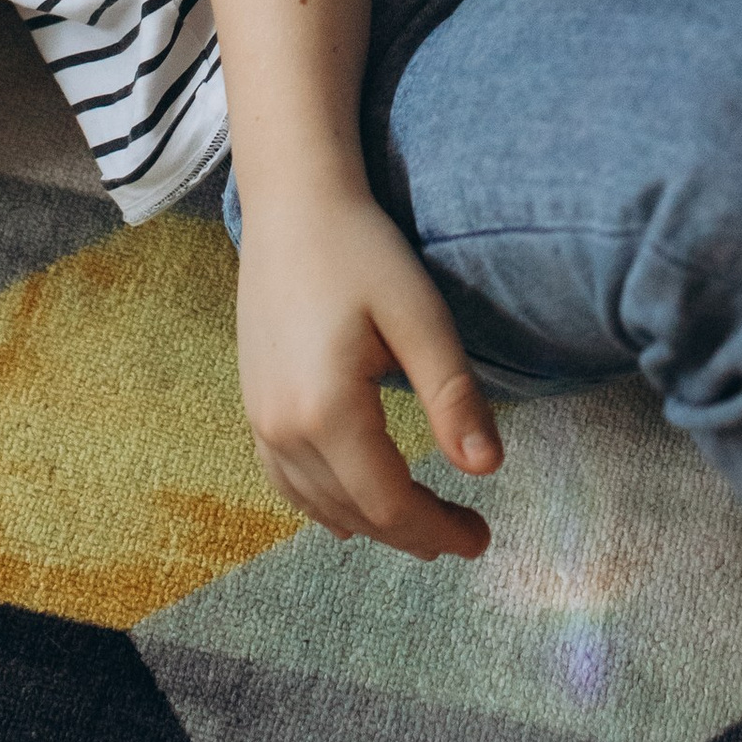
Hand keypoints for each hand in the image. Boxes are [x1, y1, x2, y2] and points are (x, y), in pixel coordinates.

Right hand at [235, 176, 503, 560]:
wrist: (292, 202)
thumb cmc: (360, 249)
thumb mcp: (420, 317)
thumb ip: (452, 397)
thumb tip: (488, 470)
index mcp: (326, 411)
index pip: (390, 504)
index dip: (439, 531)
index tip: (482, 538)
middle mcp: (283, 427)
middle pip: (356, 513)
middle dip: (413, 533)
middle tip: (465, 534)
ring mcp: (260, 419)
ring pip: (320, 505)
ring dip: (373, 523)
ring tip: (423, 523)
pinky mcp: (253, 403)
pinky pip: (287, 481)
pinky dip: (326, 504)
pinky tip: (350, 508)